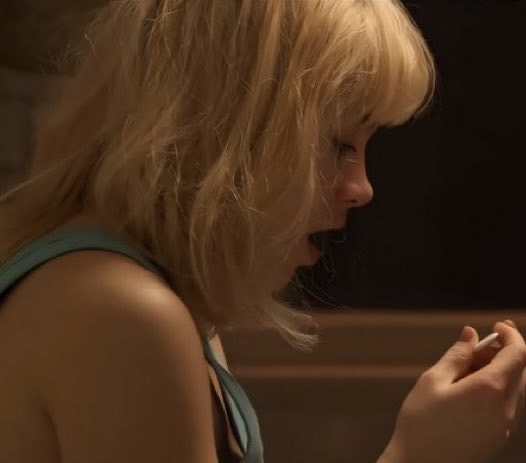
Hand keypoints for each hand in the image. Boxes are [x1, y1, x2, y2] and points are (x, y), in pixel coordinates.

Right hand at [379, 320, 525, 462]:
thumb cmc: (421, 420)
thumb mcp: (433, 380)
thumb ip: (457, 355)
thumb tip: (471, 334)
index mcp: (490, 389)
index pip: (518, 354)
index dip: (511, 335)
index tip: (497, 325)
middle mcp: (506, 407)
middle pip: (521, 370)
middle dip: (506, 351)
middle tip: (481, 342)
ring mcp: (505, 425)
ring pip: (515, 387)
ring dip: (501, 369)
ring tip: (470, 365)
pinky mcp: (500, 436)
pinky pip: (508, 403)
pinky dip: (498, 387)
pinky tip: (473, 387)